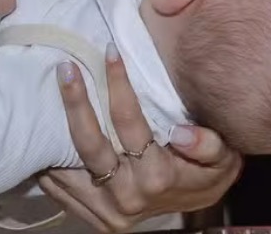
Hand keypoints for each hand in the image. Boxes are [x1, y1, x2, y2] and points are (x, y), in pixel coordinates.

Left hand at [36, 44, 242, 232]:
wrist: (198, 209)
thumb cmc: (208, 173)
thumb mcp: (223, 158)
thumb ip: (209, 145)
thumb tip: (181, 133)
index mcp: (159, 176)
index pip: (129, 122)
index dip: (117, 85)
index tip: (109, 53)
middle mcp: (130, 196)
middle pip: (90, 145)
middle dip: (75, 102)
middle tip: (66, 68)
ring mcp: (109, 212)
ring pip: (69, 168)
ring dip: (54, 131)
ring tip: (49, 97)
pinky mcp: (96, 220)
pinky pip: (62, 192)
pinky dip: (51, 164)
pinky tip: (47, 136)